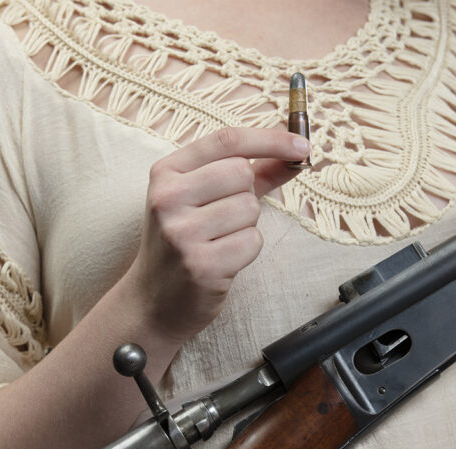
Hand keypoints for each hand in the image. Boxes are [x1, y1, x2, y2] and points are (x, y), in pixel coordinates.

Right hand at [127, 127, 310, 341]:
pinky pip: (252, 242)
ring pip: (250, 209)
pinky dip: (246, 250)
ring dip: (246, 226)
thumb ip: (252, 173)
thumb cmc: (184, 242)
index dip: (270, 139)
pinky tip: (222, 259)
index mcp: (166, 173)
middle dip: (247, 195)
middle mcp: (167, 198)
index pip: (226, 140)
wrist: (152, 301)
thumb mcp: (204, 198)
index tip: (302, 146)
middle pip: (241, 173)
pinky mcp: (201, 264)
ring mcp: (182, 232)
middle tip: (224, 218)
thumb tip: (295, 151)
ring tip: (219, 241)